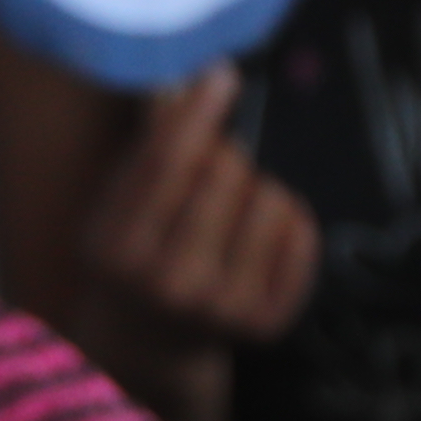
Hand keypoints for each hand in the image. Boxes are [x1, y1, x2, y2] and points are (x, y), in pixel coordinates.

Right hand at [82, 61, 321, 344]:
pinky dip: (285, 221)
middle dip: (223, 157)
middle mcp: (171, 284)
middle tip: (206, 180)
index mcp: (118, 249)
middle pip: (227, 170)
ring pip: (272, 196)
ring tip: (227, 217)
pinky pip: (303, 232)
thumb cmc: (133, 255)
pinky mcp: (269, 322)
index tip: (222, 75)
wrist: (148, 345)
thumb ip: (151, 144)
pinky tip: (252, 242)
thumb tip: (192, 78)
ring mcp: (224, 309)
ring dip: (256, 190)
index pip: (167, 162)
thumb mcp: (118, 204)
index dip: (199, 112)